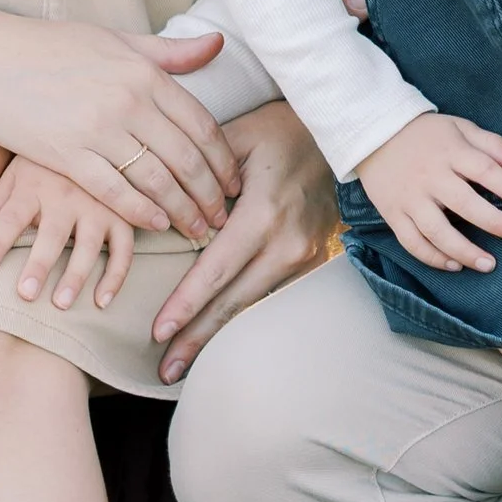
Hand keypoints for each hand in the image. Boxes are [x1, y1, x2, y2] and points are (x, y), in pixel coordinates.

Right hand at [0, 5, 242, 237]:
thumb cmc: (50, 47)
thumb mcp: (115, 40)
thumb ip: (168, 51)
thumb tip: (218, 44)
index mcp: (144, 73)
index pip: (201, 124)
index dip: (224, 160)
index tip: (235, 183)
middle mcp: (128, 101)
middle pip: (186, 158)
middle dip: (210, 194)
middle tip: (223, 218)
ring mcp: (97, 128)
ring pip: (156, 180)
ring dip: (183, 210)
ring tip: (196, 230)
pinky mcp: (66, 153)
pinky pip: (114, 190)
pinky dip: (140, 212)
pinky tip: (156, 225)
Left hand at [0, 155, 136, 311]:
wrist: (91, 137)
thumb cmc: (43, 164)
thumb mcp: (14, 175)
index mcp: (34, 185)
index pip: (11, 217)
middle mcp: (67, 197)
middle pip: (52, 234)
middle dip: (39, 263)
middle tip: (25, 293)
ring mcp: (98, 207)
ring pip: (90, 245)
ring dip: (77, 275)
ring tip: (60, 303)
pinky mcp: (122, 217)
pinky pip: (124, 250)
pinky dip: (116, 276)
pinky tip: (102, 301)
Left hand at [151, 102, 341, 383]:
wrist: (343, 137)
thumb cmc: (281, 130)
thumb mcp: (237, 137)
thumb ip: (201, 172)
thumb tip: (167, 205)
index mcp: (263, 214)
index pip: (216, 270)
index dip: (186, 305)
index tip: (158, 332)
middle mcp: (287, 244)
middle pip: (233, 302)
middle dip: (196, 338)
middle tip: (164, 370)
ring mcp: (304, 256)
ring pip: (253, 306)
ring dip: (217, 336)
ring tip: (183, 365)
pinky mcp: (311, 260)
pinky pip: (270, 296)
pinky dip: (242, 318)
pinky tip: (219, 339)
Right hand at [355, 112, 501, 273]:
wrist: (373, 134)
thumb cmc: (424, 134)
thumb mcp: (458, 127)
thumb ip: (490, 143)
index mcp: (450, 153)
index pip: (484, 170)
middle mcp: (430, 177)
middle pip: (464, 204)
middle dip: (493, 222)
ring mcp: (409, 198)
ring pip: (437, 231)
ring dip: (465, 251)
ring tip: (489, 264)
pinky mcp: (393, 214)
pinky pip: (412, 241)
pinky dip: (432, 257)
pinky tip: (454, 265)